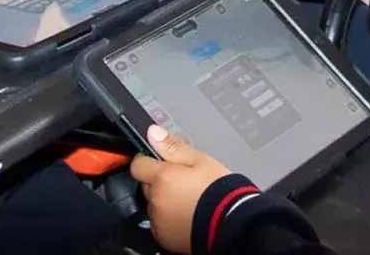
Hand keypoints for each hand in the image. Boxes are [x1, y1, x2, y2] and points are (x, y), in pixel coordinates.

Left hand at [131, 125, 233, 254]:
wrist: (231, 222)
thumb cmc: (219, 190)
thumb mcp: (200, 161)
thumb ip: (173, 147)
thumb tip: (152, 132)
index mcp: (162, 177)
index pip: (138, 164)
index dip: (149, 160)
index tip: (162, 162)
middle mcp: (155, 200)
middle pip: (147, 185)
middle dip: (159, 181)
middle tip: (183, 181)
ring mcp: (158, 220)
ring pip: (153, 204)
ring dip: (164, 200)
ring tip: (188, 200)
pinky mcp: (163, 237)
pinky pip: (159, 222)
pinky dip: (168, 218)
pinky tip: (186, 214)